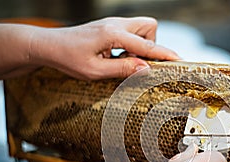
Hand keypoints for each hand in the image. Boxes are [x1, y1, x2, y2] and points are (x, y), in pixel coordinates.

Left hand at [30, 17, 179, 78]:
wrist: (49, 45)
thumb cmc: (68, 58)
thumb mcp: (95, 70)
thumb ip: (122, 69)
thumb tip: (146, 69)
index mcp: (113, 34)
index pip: (147, 45)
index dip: (164, 55)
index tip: (180, 61)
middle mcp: (115, 24)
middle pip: (149, 27)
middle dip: (151, 45)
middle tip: (137, 63)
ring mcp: (113, 23)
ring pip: (141, 28)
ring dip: (141, 45)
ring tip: (124, 61)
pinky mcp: (110, 27)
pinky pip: (131, 32)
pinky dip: (131, 45)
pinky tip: (117, 56)